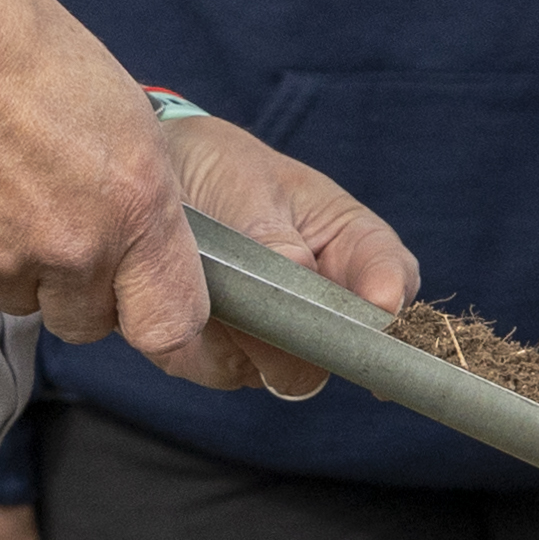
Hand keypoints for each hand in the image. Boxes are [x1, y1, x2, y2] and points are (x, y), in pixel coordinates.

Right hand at [0, 0, 233, 375]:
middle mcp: (72, 243)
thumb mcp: (111, 99)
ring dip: (12, 261)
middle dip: (75, 288)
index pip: (171, 324)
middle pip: (87, 321)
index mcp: (136, 201)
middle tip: (55, 221)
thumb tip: (127, 212)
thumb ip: (126, 178)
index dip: (160, 319)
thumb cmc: (3, 31)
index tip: (148, 303)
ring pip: (17, 295)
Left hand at [149, 108, 420, 398]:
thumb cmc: (213, 168)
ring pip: (282, 371)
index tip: (381, 304)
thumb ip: (272, 234)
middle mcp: (324, 301)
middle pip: (341, 347)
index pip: (392, 277)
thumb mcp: (245, 185)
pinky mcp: (229, 357)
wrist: (146, 183)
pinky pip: (222, 370)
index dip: (390, 295)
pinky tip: (179, 296)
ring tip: (202, 276)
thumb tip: (300, 274)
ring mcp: (279, 336)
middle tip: (259, 297)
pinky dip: (196, 342)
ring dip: (240, 336)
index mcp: (350, 244)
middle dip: (304, 332)